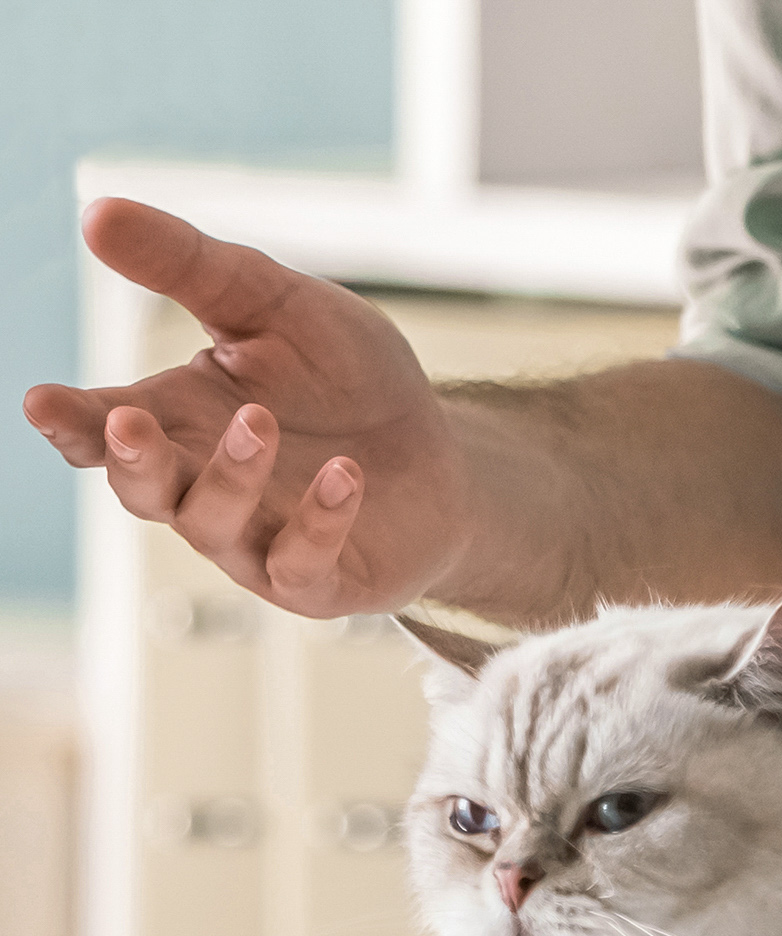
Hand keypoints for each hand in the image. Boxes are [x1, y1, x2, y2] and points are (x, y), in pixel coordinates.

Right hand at [22, 198, 467, 616]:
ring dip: (231, 474)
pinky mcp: (321, 578)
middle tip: (130, 420)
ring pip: (213, 523)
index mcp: (180, 419)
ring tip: (260, 420)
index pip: (103, 427)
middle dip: (132, 457)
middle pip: (142, 487)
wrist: (442, 451)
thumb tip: (97, 214)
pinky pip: (302, 562)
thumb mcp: (277, 306)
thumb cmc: (349, 379)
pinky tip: (345, 476)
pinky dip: (318, 521)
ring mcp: (257, 541)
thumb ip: (192, 267)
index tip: (40, 402)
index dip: (69, 422)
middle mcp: (203, 487)